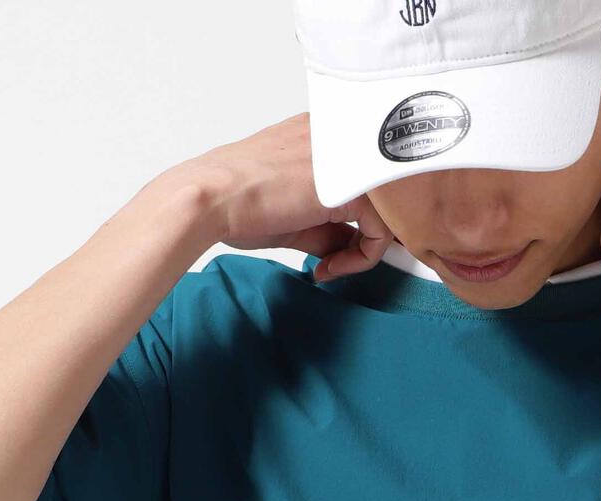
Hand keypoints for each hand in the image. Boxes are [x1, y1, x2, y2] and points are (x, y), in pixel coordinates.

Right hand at [177, 113, 392, 281]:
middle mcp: (339, 138)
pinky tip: (329, 267)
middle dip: (368, 236)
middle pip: (381, 195)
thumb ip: (330, 227)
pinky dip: (361, 259)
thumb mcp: (296, 215)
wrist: (212, 198)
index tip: (337, 250)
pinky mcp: (352, 185)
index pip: (363, 179)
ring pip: (387, 213)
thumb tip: (352, 247)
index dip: (359, 222)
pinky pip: (381, 231)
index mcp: (322, 134)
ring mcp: (348, 157)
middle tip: (342, 261)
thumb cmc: (237, 202)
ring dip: (363, 251)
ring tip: (330, 266)